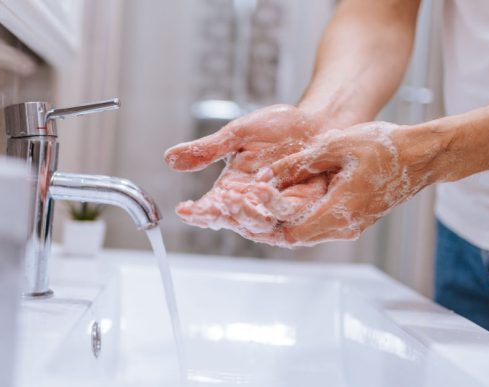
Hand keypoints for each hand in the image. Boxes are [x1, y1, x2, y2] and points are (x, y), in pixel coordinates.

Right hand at [164, 104, 331, 243]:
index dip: (197, 212)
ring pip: (259, 223)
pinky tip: (262, 190)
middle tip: (213, 204)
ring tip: (234, 198)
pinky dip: (274, 205)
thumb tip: (168, 158)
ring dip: (246, 213)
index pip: (211, 208)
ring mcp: (277, 208)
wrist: (319, 122)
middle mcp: (253, 204)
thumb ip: (206, 150)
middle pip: (233, 220)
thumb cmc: (279, 129)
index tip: (184, 210)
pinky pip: (287, 214)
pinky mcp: (302, 207)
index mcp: (232, 190)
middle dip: (222, 213)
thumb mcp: (237, 135)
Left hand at [260, 121, 438, 244]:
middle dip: (266, 224)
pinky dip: (297, 217)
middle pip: (293, 238)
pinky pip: (318, 226)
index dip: (264, 222)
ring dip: (280, 221)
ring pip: (304, 234)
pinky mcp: (354, 220)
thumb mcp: (336, 146)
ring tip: (254, 203)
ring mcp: (350, 226)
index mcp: (339, 211)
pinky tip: (280, 201)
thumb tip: (264, 177)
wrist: (422, 156)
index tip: (245, 204)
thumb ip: (299, 163)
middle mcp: (344, 227)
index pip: (290, 233)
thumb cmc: (384, 147)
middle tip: (241, 208)